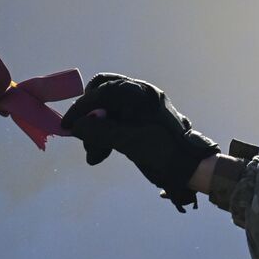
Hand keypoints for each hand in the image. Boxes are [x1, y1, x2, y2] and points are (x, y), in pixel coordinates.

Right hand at [60, 74, 219, 211]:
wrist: (191, 167)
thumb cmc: (164, 153)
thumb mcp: (129, 143)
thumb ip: (101, 132)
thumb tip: (75, 127)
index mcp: (140, 93)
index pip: (102, 91)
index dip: (81, 109)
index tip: (67, 126)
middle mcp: (140, 94)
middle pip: (102, 96)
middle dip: (89, 119)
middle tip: (85, 141)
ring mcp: (141, 107)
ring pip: (107, 111)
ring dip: (96, 132)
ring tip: (95, 156)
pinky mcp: (141, 120)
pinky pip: (116, 122)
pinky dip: (106, 136)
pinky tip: (100, 154)